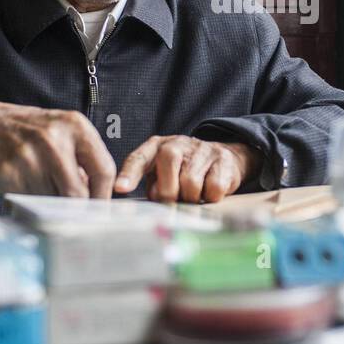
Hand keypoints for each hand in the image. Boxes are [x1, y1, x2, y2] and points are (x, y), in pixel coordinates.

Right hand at [0, 100, 115, 197]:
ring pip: (52, 202)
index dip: (104, 195)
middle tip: (75, 211)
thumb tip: (101, 201)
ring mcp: (28, 156)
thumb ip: (87, 162)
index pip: (103, 170)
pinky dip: (32, 202)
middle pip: (77, 193)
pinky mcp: (7, 172)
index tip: (101, 207)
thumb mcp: (68, 134)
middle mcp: (52, 139)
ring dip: (51, 204)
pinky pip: (30, 202)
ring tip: (45, 187)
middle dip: (77, 207)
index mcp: (75, 126)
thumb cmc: (37, 133)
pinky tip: (28, 186)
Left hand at [114, 136, 260, 202]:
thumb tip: (157, 200)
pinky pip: (213, 189)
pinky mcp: (222, 159)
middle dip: (169, 192)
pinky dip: (210, 198)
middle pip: (168, 166)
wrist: (222, 156)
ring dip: (192, 198)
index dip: (129, 174)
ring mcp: (201, 149)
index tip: (121, 189)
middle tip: (175, 200)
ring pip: (191, 184)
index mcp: (156, 147)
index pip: (139, 158)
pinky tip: (209, 192)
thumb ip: (154, 187)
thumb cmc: (184, 171)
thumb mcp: (162, 174)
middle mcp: (177, 143)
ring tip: (193, 195)